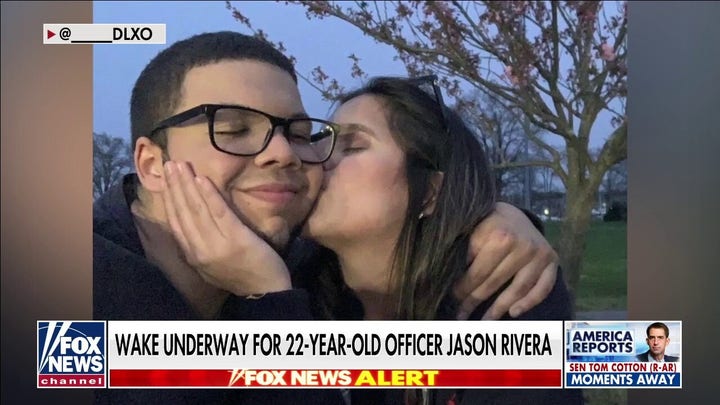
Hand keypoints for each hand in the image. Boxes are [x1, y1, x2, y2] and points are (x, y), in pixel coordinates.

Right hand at [162, 161, 291, 295]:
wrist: (266, 292)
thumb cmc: (242, 274)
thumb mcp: (211, 264)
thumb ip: (198, 245)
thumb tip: (188, 220)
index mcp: (192, 256)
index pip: (175, 223)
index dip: (169, 199)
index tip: (165, 180)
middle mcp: (199, 251)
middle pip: (183, 213)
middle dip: (174, 187)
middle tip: (169, 163)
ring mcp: (217, 246)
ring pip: (197, 210)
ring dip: (186, 185)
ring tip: (180, 166)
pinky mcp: (236, 239)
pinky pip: (219, 213)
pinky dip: (209, 195)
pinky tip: (201, 179)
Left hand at [453, 202, 558, 319]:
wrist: (512, 211)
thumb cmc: (486, 222)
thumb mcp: (471, 229)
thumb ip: (461, 250)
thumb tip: (443, 274)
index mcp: (500, 237)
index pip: (477, 273)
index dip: (462, 290)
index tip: (452, 301)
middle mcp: (523, 246)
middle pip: (495, 283)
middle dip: (474, 301)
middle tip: (461, 315)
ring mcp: (540, 253)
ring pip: (518, 289)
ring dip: (499, 309)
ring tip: (484, 321)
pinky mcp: (552, 260)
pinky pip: (543, 287)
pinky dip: (529, 302)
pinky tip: (513, 312)